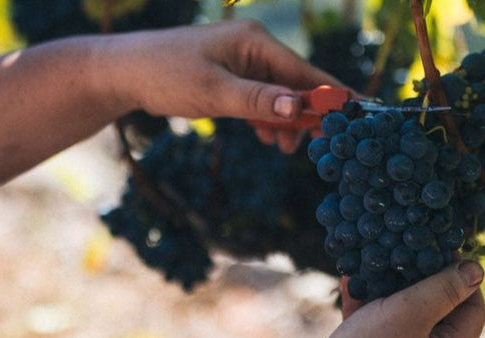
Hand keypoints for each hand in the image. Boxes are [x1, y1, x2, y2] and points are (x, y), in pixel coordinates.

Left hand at [102, 20, 340, 151]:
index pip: (306, 72)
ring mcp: (244, 63)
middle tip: (314, 147)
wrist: (125, 72)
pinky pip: (262, 100)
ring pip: (280, 96)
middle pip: (297, 85)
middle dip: (306, 116)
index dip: (332, 96)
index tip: (359, 114)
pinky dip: (267, 119)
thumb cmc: (166, 75)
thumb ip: (258, 101)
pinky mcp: (233, 77)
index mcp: (256, 42)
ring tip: (282, 148)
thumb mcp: (214, 92)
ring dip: (285, 123)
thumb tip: (299, 109)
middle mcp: (255, 48)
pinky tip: (266, 136)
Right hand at [287, 261, 484, 337]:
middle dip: (421, 279)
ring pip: (402, 319)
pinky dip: (366, 306)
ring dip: (389, 290)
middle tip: (406, 253)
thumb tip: (477, 270)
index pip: (473, 310)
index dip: (463, 278)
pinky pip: (375, 330)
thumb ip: (445, 289)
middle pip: (437, 314)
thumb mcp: (411, 312)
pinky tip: (349, 282)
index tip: (440, 250)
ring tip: (376, 262)